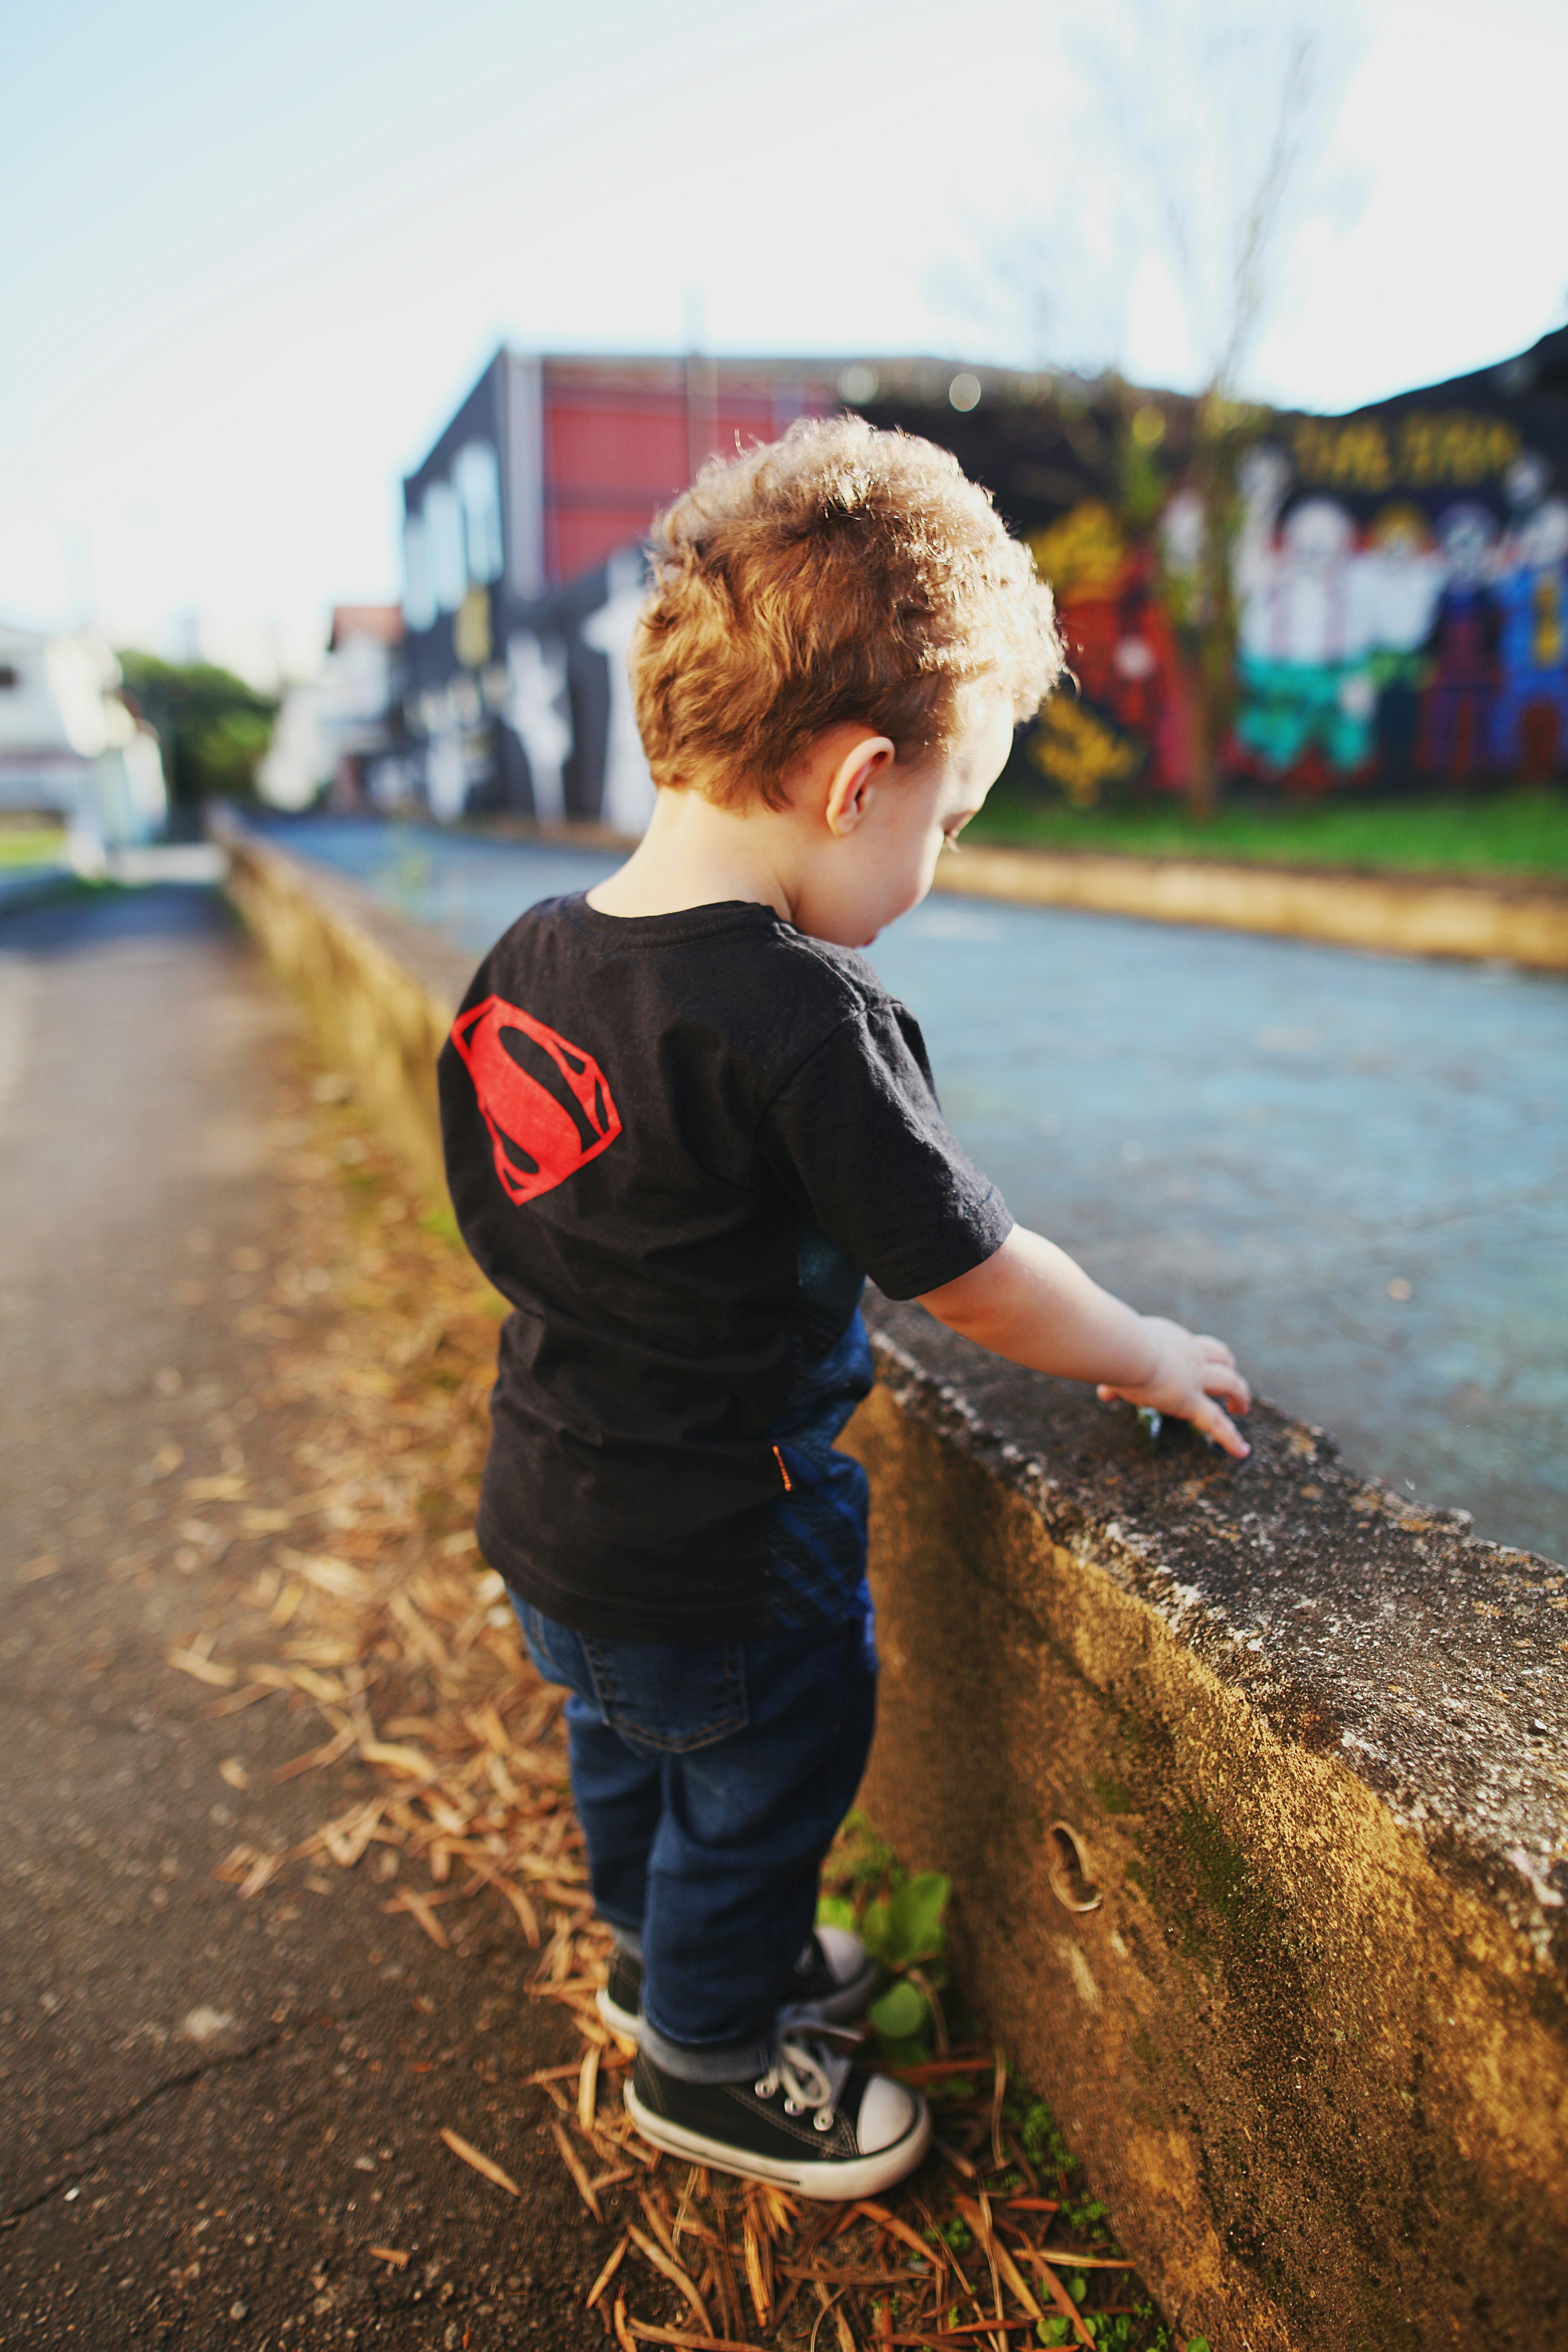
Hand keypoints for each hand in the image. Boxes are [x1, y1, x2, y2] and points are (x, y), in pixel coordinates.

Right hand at [1097, 1317, 1251, 1458]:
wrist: (1124, 1347)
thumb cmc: (1113, 1345)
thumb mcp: (1116, 1359)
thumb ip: (1114, 1379)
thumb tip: (1105, 1394)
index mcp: (1173, 1340)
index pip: (1195, 1346)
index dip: (1204, 1355)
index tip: (1205, 1363)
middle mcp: (1190, 1354)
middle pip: (1221, 1357)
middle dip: (1229, 1369)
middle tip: (1231, 1384)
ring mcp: (1194, 1377)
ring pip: (1230, 1383)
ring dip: (1239, 1395)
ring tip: (1240, 1409)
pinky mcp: (1190, 1401)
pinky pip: (1217, 1422)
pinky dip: (1231, 1438)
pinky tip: (1243, 1452)